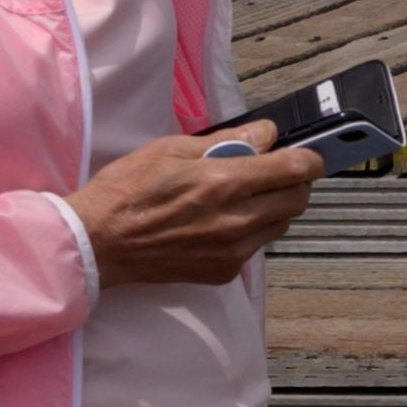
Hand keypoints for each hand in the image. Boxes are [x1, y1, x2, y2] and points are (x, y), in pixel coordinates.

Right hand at [71, 123, 321, 286]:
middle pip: (297, 200)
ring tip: (239, 198)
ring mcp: (232, 251)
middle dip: (293, 183)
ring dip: (273, 208)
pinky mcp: (223, 272)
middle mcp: (235, 220)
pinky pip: (256, 248)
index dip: (309, 159)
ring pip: (280, 225)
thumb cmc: (127, 190)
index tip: (306, 155)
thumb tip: (267, 134)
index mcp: (224, 182)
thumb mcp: (171, 148)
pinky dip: (250, 232)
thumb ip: (228, 140)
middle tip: (271, 173)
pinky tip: (219, 223)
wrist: (98, 243)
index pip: (295, 170)